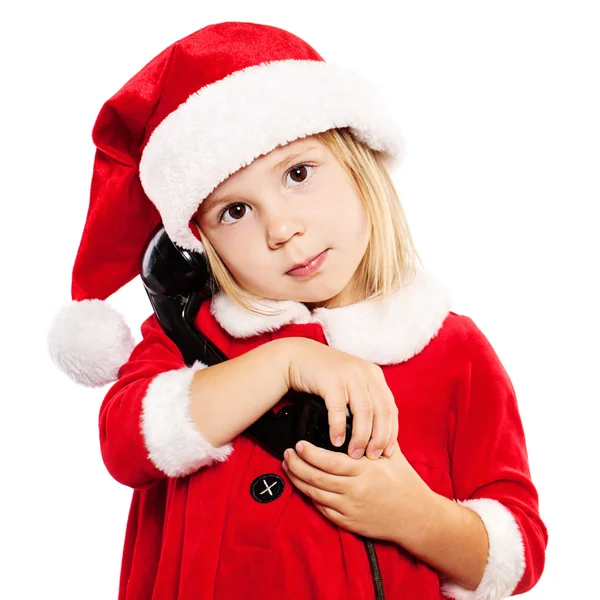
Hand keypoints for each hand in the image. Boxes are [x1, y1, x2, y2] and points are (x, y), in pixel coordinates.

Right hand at [282, 338, 398, 458]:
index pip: (391, 408)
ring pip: (364, 412)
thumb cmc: (325, 375)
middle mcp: (366, 373)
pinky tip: (337, 441)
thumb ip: (365, 400)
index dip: (391, 432)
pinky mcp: (331, 379)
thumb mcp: (352, 383)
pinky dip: (339, 428)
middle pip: (381, 411)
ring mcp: (349, 375)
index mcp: (374, 375)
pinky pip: (339, 409)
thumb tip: (377, 433)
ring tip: (354, 454)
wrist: (298, 356)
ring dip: (361, 437)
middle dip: (379, 438)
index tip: (387, 452)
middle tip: (372, 457)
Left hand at [282, 440, 432, 541]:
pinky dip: (311, 497)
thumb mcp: (389, 454)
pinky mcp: (349, 522)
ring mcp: (350, 508)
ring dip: (298, 480)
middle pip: (316, 477)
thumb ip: (370, 439)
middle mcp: (355, 490)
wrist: (417, 515)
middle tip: (287, 454)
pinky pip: (323, 510)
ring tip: (289, 468)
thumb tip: (353, 419)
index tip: (299, 444)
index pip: (328, 461)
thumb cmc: (404, 482)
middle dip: (296, 465)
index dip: (309, 453)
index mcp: (364, 470)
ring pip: (315, 494)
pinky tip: (304, 487)